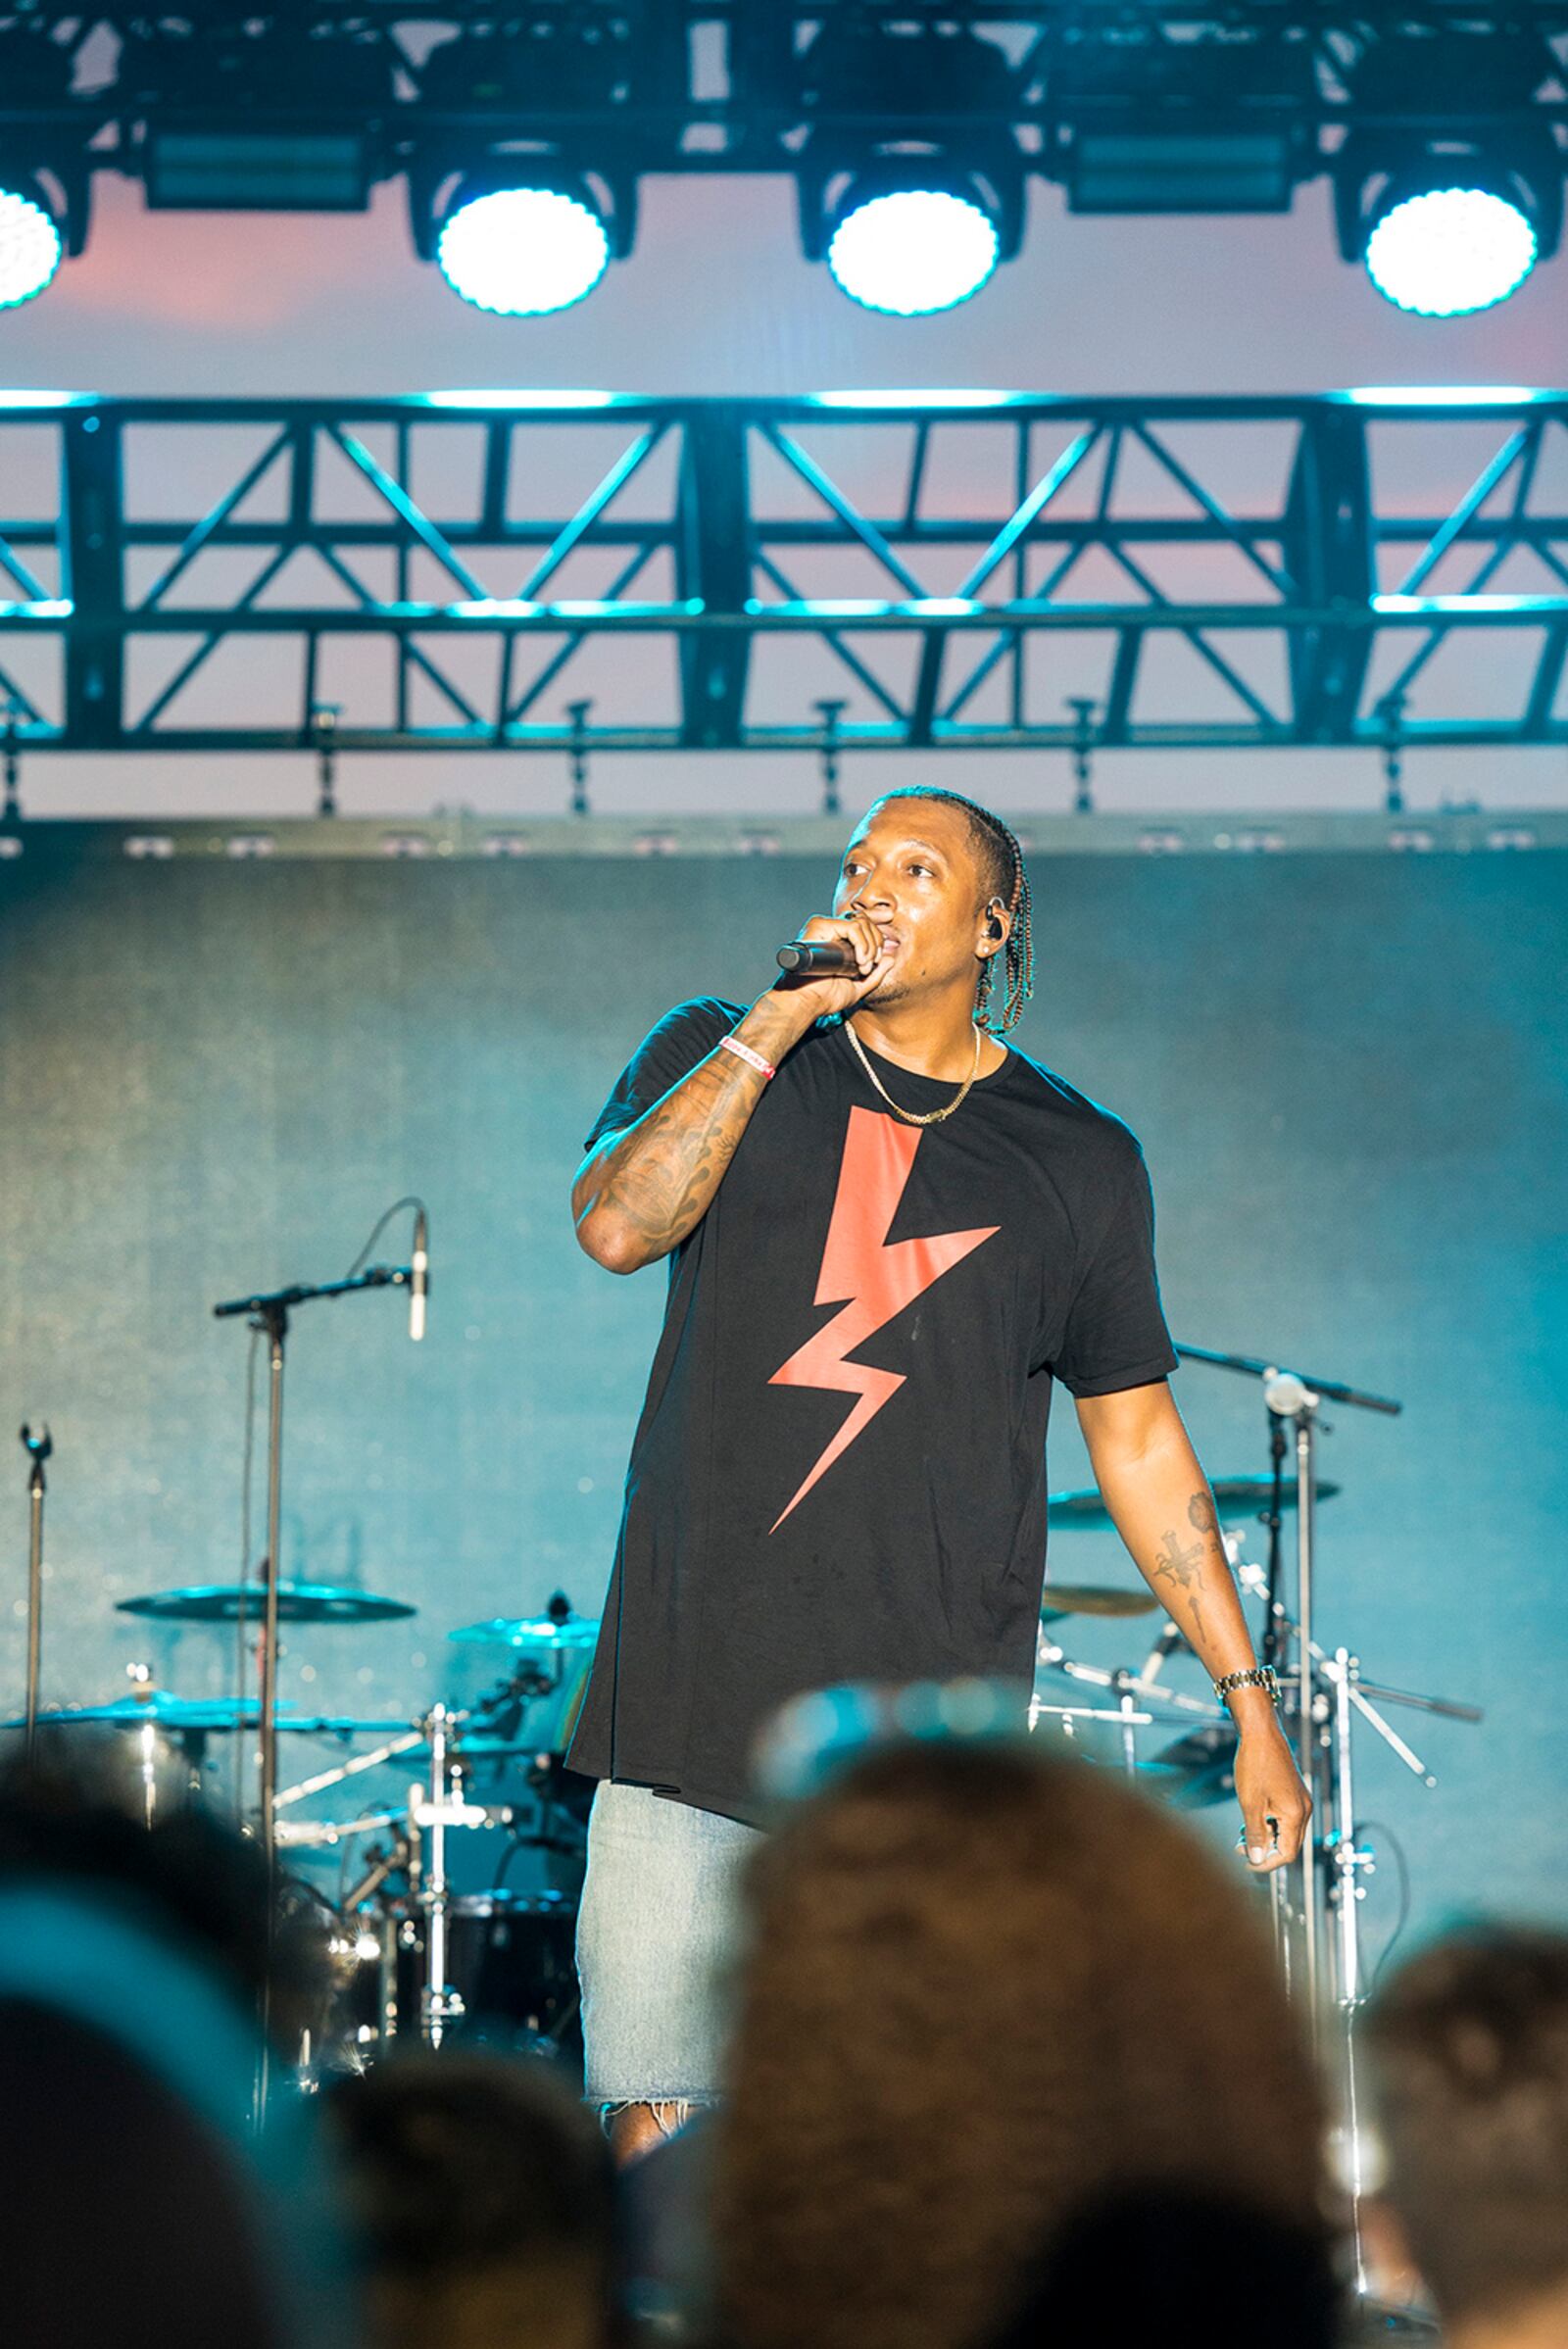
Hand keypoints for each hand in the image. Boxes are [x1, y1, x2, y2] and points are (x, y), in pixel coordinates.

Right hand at [773, 909, 896, 1020]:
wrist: (805, 1002)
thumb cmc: (824, 997)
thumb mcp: (857, 987)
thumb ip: (875, 975)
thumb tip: (891, 958)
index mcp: (836, 940)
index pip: (858, 920)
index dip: (874, 916)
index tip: (889, 916)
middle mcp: (829, 930)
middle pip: (863, 919)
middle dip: (876, 939)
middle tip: (873, 962)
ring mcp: (823, 927)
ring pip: (859, 923)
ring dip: (869, 946)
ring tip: (863, 967)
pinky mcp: (819, 927)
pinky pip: (852, 927)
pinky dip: (862, 944)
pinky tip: (859, 961)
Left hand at [1233, 1714, 1311, 1873]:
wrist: (1260, 1732)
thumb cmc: (1255, 1764)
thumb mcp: (1250, 1804)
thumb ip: (1255, 1835)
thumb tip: (1257, 1860)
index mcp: (1296, 1814)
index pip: (1287, 1853)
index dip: (1266, 1863)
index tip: (1246, 1863)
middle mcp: (1303, 1808)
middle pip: (1288, 1844)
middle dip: (1265, 1851)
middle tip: (1240, 1849)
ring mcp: (1300, 1799)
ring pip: (1285, 1831)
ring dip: (1265, 1837)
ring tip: (1242, 1833)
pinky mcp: (1293, 1792)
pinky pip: (1284, 1817)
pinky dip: (1268, 1823)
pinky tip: (1251, 1819)